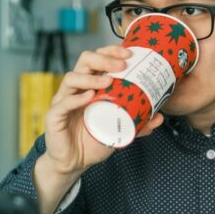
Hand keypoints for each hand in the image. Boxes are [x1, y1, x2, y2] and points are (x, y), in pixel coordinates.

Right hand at [41, 45, 164, 176]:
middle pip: (84, 60)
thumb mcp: (119, 129)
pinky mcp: (54, 116)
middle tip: (122, 64)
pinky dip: (76, 99)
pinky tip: (89, 97)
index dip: (111, 51)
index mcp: (90, 85)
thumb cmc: (93, 140)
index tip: (130, 53)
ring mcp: (63, 100)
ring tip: (109, 81)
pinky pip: (63, 103)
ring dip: (91, 76)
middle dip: (104, 58)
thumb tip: (160, 117)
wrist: (75, 162)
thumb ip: (138, 122)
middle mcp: (76, 88)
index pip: (98, 58)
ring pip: (71, 78)